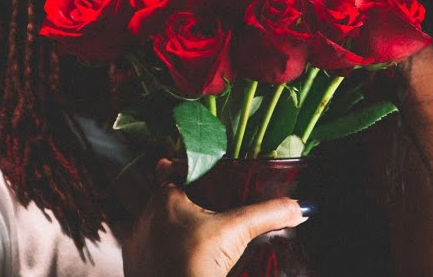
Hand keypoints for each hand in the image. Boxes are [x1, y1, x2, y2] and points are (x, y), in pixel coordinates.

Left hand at [122, 159, 307, 276]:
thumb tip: (297, 207)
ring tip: (195, 232)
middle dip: (183, 200)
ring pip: (155, 223)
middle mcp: (145, 216)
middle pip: (164, 197)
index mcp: (165, 198)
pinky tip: (182, 254)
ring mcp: (137, 243)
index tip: (193, 167)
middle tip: (205, 203)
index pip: (168, 168)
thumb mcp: (236, 232)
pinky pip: (148, 248)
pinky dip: (163, 248)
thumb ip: (267, 214)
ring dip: (172, 225)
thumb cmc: (196, 263)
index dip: (181, 166)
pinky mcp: (136, 266)